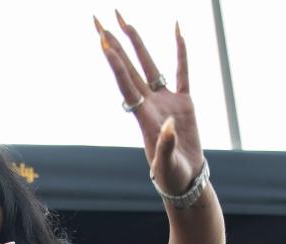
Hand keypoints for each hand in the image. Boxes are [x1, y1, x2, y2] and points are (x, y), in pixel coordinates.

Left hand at [94, 12, 204, 195]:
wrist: (184, 180)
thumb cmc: (170, 177)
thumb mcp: (166, 167)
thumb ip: (165, 147)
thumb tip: (169, 127)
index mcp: (143, 117)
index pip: (125, 84)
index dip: (115, 63)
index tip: (103, 41)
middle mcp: (150, 104)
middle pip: (128, 66)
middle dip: (114, 44)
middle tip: (100, 20)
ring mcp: (166, 101)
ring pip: (149, 64)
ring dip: (137, 42)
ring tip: (125, 20)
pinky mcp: (183, 102)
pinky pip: (182, 71)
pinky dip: (181, 51)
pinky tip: (177, 30)